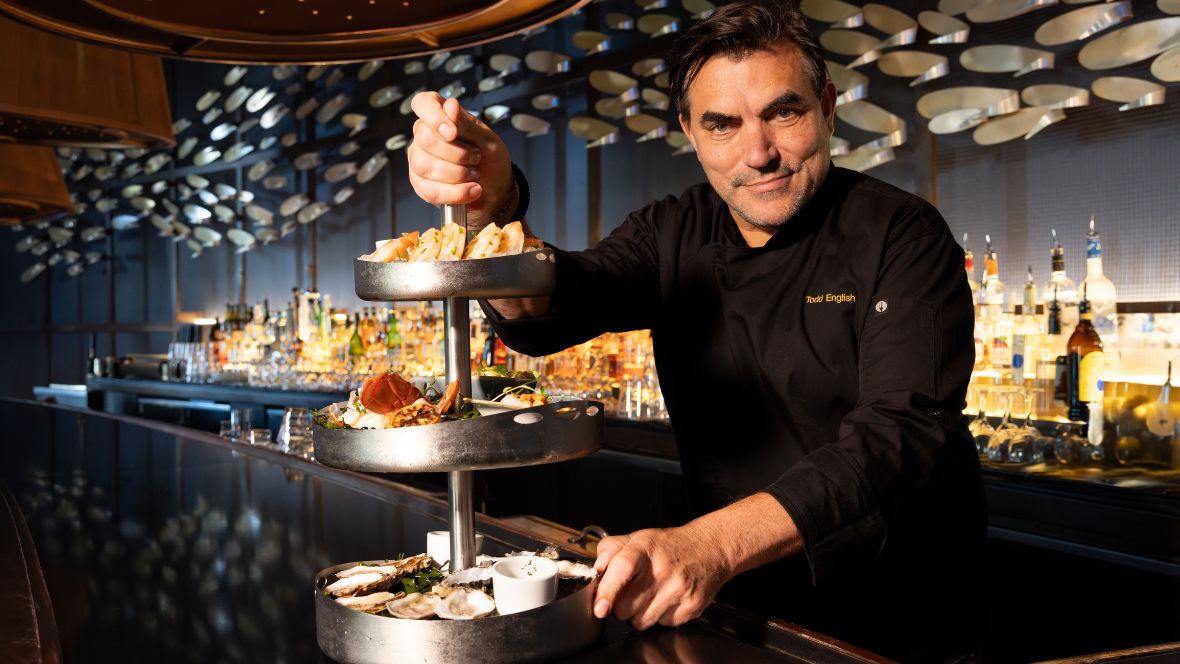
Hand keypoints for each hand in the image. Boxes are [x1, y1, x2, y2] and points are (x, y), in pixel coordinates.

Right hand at [408, 91, 514, 227]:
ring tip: (475, 174)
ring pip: (425, 167)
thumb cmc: (490, 160)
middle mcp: (424, 136)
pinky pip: (430, 190)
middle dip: (457, 153)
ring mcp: (419, 160)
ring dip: (458, 174)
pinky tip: (471, 190)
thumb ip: (465, 123)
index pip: (423, 103)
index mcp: (440, 116)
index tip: (452, 132)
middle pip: (425, 139)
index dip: (434, 116)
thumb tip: (450, 105)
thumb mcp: (486, 138)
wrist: (496, 190)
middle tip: (476, 158)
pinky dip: (456, 192)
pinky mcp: (421, 185)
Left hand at [592, 525, 733, 630]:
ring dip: (639, 614)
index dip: (608, 591)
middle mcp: (663, 570)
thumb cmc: (670, 546)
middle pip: (626, 607)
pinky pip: (662, 625)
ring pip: (641, 621)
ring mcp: (679, 590)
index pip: (622, 570)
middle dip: (621, 605)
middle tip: (630, 593)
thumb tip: (597, 569)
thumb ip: (611, 549)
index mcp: (645, 549)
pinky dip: (659, 617)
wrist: (710, 548)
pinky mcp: (691, 607)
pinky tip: (666, 600)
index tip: (600, 607)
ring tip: (649, 596)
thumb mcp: (638, 538)